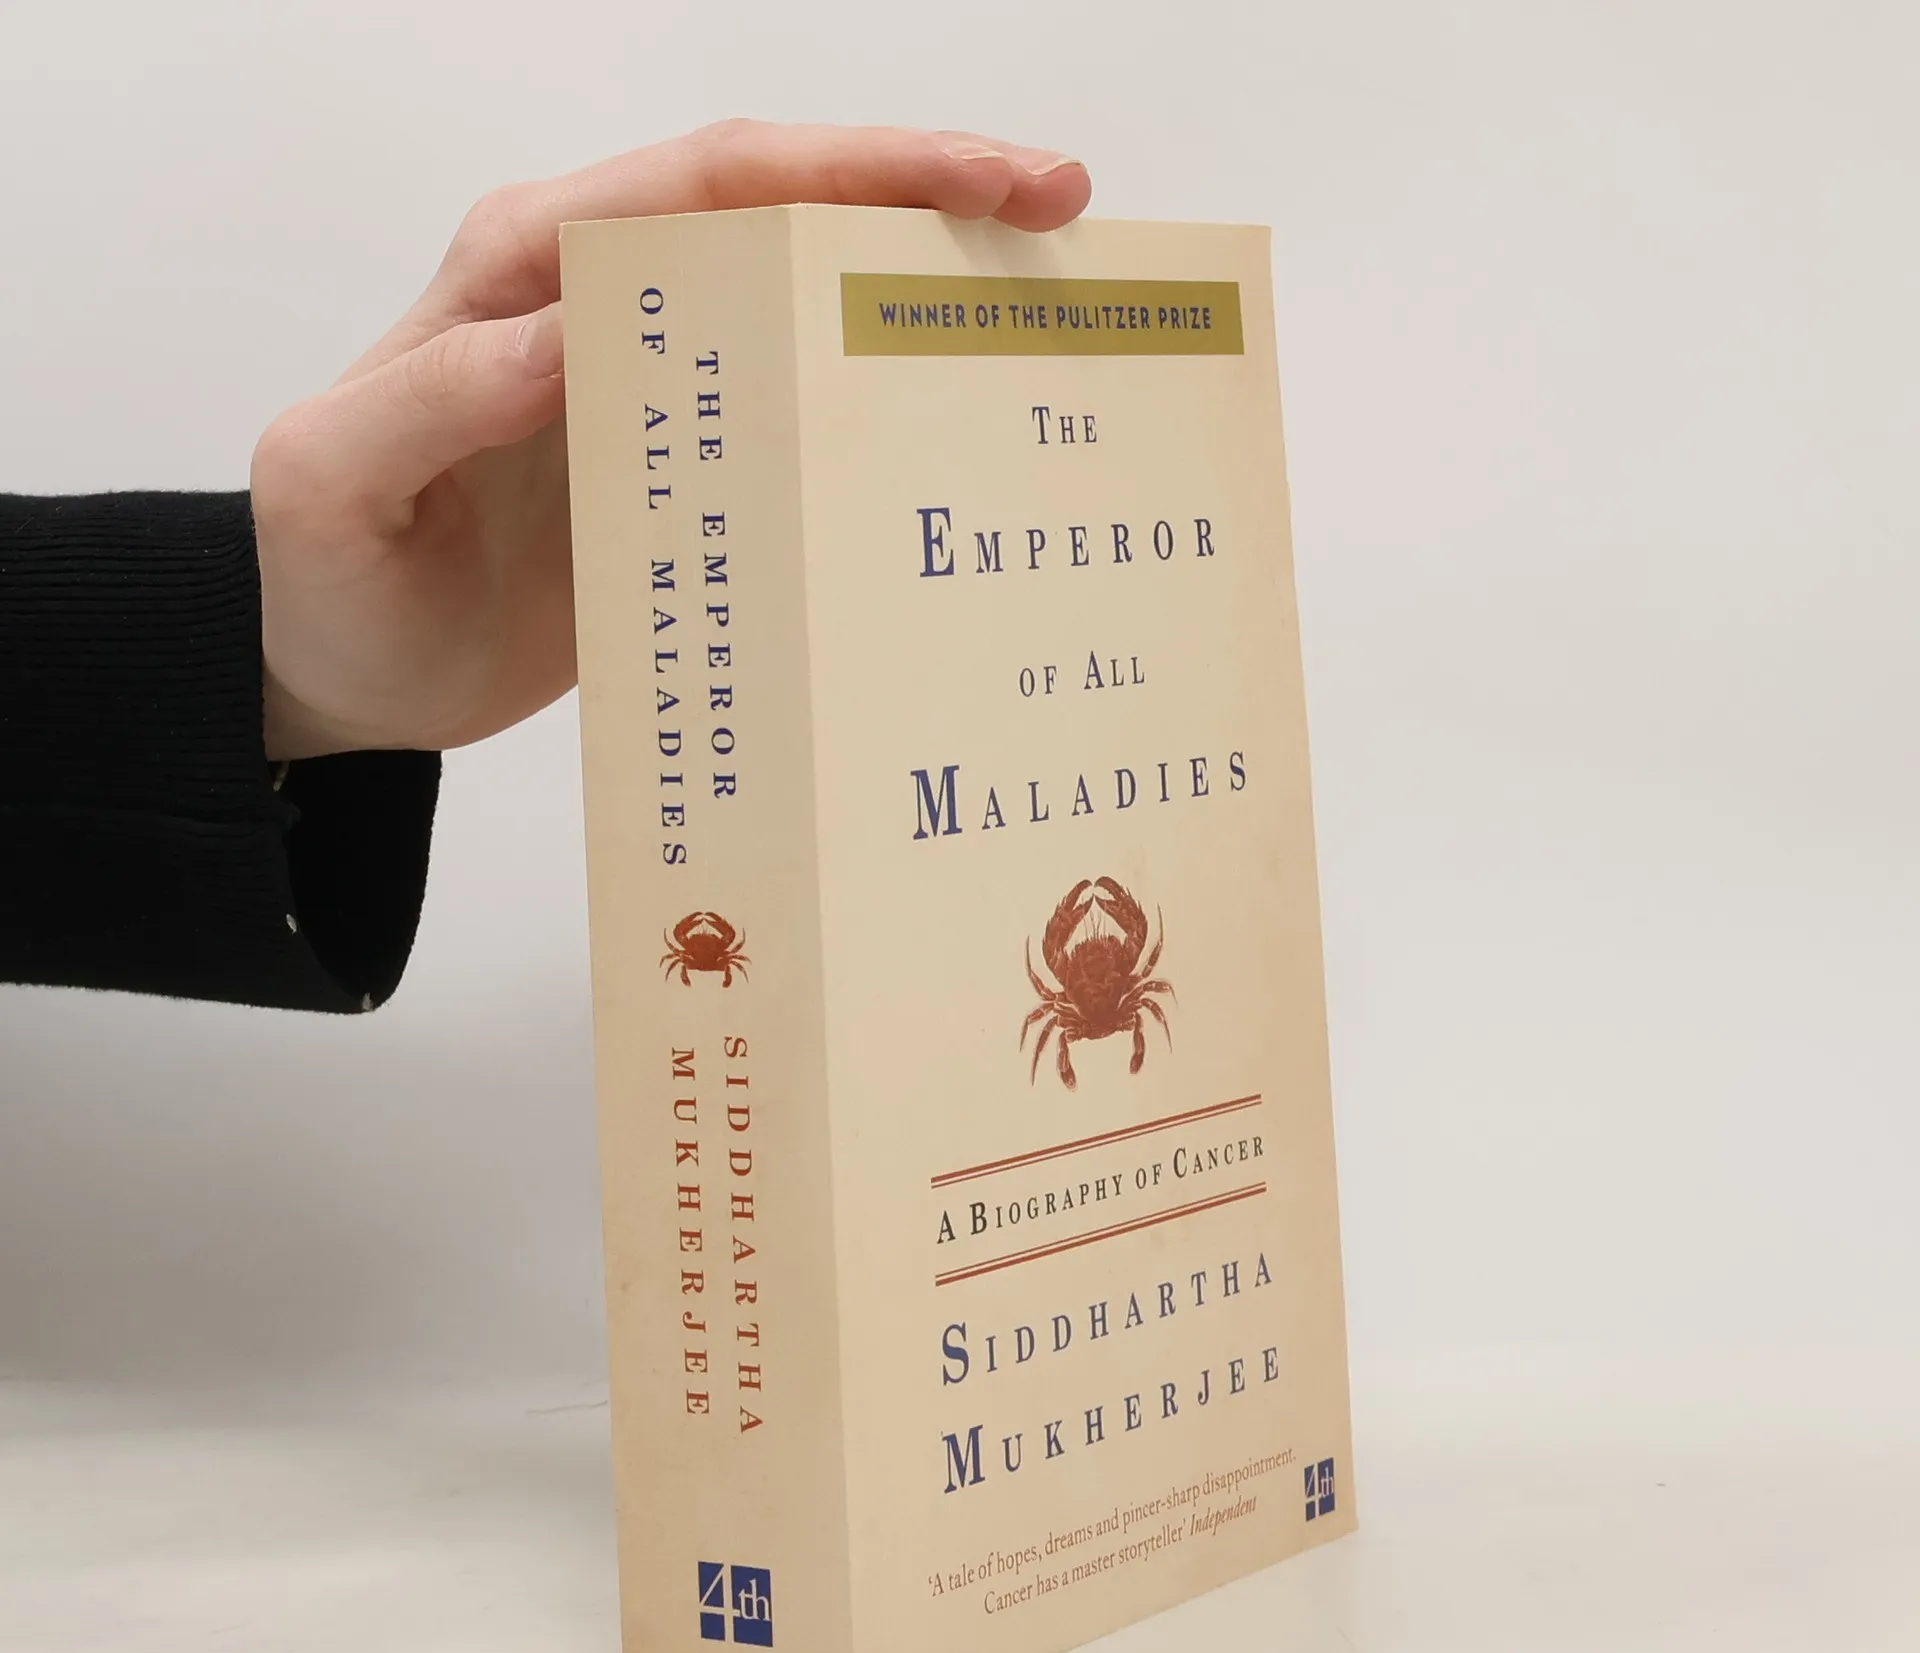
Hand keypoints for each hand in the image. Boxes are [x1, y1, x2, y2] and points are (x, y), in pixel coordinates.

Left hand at [250, 121, 1090, 759]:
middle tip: (1064, 216)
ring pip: (804, 308)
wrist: (339, 676)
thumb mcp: (341, 483)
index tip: (987, 183)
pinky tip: (952, 441)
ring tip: (1042, 315)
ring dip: (917, 298)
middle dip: (929, 198)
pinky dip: (874, 415)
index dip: (856, 167)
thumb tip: (567, 339)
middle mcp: (603, 306)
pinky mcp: (681, 475)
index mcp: (529, 272)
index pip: (712, 182)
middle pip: (787, 216)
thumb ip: (436, 398)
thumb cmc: (327, 580)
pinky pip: (792, 421)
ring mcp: (653, 391)